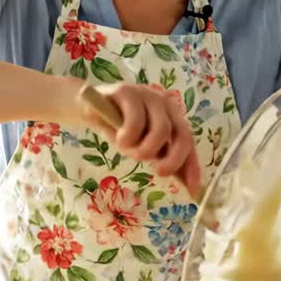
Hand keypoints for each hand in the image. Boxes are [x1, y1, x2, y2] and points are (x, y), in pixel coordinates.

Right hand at [76, 82, 201, 196]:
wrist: (88, 109)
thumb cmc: (118, 129)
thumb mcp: (141, 146)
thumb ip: (159, 156)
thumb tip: (181, 181)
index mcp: (171, 116)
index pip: (188, 140)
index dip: (192, 164)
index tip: (192, 188)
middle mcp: (164, 104)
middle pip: (181, 134)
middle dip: (173, 159)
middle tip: (159, 171)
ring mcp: (147, 95)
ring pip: (160, 130)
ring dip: (144, 149)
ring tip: (127, 150)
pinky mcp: (127, 92)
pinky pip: (136, 121)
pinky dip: (129, 137)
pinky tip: (119, 139)